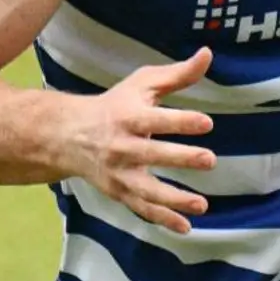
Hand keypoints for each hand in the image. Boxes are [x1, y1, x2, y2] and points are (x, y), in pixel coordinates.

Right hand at [67, 47, 217, 231]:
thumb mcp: (142, 84)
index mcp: (128, 117)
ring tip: (202, 205)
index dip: (181, 121)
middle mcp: (122, 147)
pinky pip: (142, 209)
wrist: (69, 135)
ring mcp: (120, 174)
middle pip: (152, 154)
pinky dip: (162, 220)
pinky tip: (186, 227)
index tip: (206, 123)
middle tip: (210, 160)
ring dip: (174, 200)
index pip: (156, 119)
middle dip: (181, 158)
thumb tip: (208, 53)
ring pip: (147, 190)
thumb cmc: (115, 105)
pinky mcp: (120, 192)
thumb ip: (177, 74)